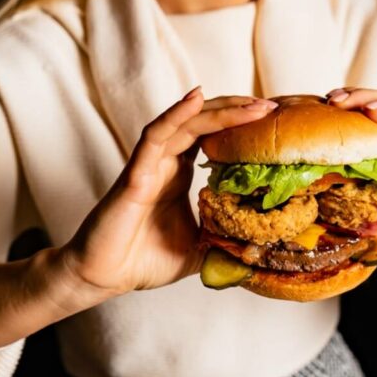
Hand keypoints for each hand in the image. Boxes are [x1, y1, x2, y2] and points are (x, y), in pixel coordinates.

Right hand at [57, 88, 277, 299]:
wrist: (104, 277)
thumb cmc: (144, 261)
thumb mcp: (198, 251)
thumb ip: (224, 245)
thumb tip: (261, 253)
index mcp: (179, 176)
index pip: (212, 137)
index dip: (240, 126)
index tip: (272, 123)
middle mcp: (166, 163)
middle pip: (203, 122)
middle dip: (238, 111)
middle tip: (271, 107)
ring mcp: (150, 165)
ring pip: (185, 123)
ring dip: (219, 110)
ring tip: (252, 104)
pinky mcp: (135, 174)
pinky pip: (155, 136)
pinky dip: (176, 115)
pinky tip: (196, 99)